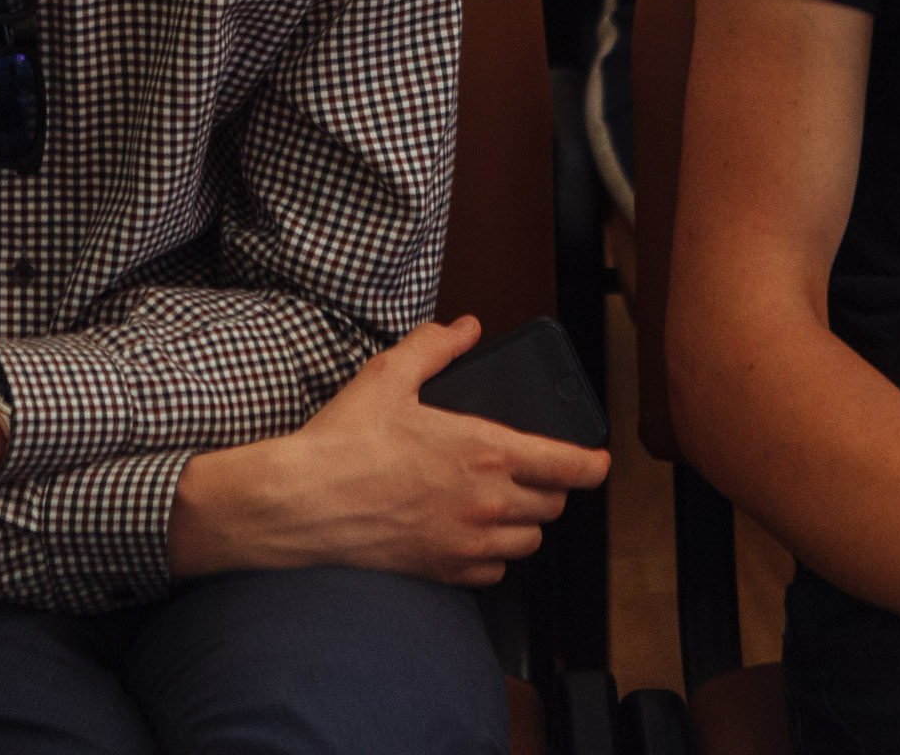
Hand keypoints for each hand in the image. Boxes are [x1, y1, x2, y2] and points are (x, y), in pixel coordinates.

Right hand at [168, 317, 612, 585]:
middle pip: (553, 506)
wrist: (303, 503)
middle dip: (550, 488)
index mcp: (485, 450)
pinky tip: (472, 533)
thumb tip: (465, 328)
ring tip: (502, 503)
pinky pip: (495, 572)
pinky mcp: (445, 570)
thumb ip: (435, 346)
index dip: (592, 464)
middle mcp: (487, 501)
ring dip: (524, 522)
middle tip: (530, 472)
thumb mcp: (389, 376)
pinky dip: (494, 556)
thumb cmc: (344, 444)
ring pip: (529, 541)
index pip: (568, 466)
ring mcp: (468, 541)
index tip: (596, 461)